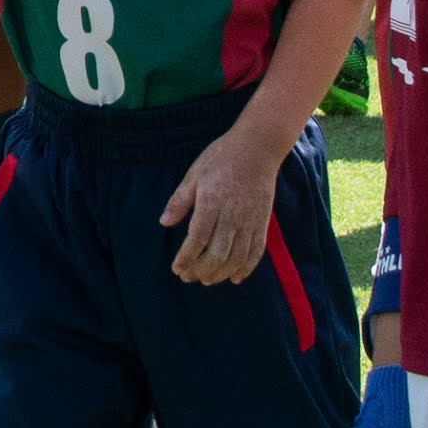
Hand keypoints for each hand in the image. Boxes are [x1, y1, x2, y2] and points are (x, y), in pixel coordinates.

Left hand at [156, 130, 284, 285]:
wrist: (258, 148)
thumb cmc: (222, 157)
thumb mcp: (194, 174)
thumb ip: (180, 200)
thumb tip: (164, 223)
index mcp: (212, 203)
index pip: (197, 240)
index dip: (186, 258)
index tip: (176, 268)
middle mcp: (232, 215)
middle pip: (217, 255)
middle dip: (200, 271)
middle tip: (187, 277)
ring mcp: (250, 220)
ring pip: (236, 258)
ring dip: (220, 274)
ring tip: (206, 279)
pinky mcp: (263, 222)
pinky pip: (256, 251)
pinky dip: (246, 268)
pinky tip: (234, 278)